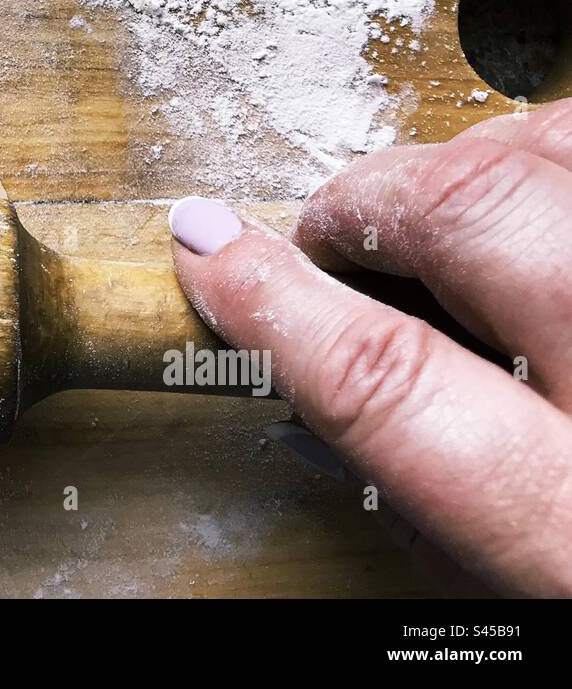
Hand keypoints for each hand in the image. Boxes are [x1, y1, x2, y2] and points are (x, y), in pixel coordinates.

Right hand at [168, 97, 571, 596]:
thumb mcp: (531, 599)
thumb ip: (427, 499)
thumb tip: (317, 394)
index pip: (387, 379)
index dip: (274, 297)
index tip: (210, 243)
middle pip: (481, 219)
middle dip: (377, 200)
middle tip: (344, 225)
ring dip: (485, 157)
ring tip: (461, 204)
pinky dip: (568, 146)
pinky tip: (553, 188)